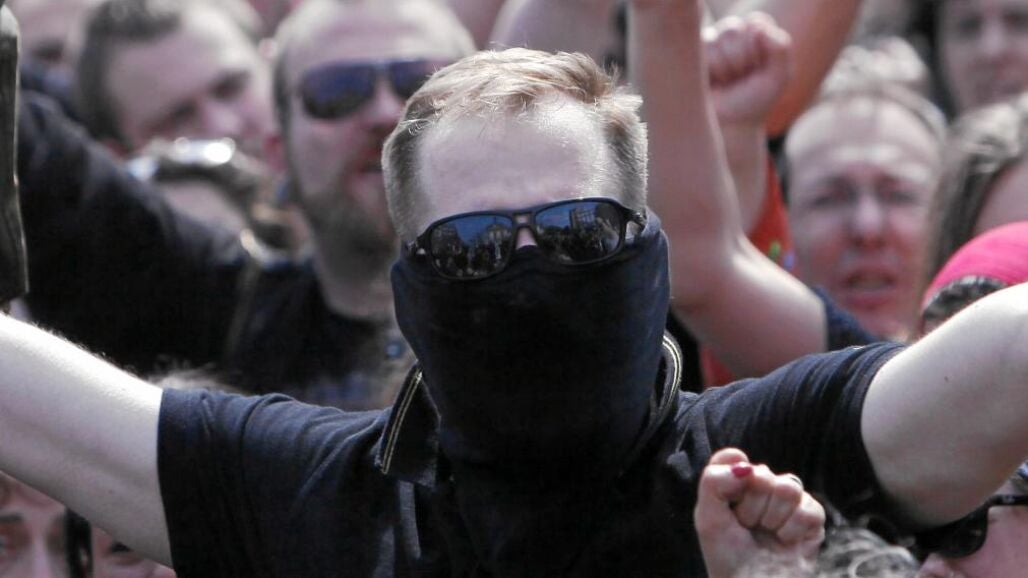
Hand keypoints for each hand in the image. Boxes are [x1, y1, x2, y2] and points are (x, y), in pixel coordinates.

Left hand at [695, 448, 824, 577]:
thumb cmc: (729, 556)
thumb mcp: (708, 519)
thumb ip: (713, 483)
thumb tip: (744, 466)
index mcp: (735, 485)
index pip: (733, 457)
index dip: (731, 475)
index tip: (729, 500)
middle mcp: (763, 489)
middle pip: (762, 473)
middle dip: (751, 506)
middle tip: (748, 527)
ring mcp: (789, 502)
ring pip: (788, 486)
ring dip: (773, 517)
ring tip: (767, 533)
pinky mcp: (812, 518)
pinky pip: (809, 508)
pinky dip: (792, 530)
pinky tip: (785, 541)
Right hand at [705, 13, 792, 126]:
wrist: (727, 125)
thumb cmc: (754, 101)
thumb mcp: (778, 78)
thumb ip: (780, 48)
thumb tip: (757, 29)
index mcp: (757, 34)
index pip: (756, 24)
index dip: (758, 50)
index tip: (760, 71)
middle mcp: (734, 34)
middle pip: (735, 30)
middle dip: (742, 61)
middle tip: (741, 80)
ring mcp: (712, 42)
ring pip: (717, 41)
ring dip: (726, 69)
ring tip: (727, 83)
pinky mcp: (693, 54)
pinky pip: (702, 51)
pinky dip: (712, 71)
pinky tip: (713, 82)